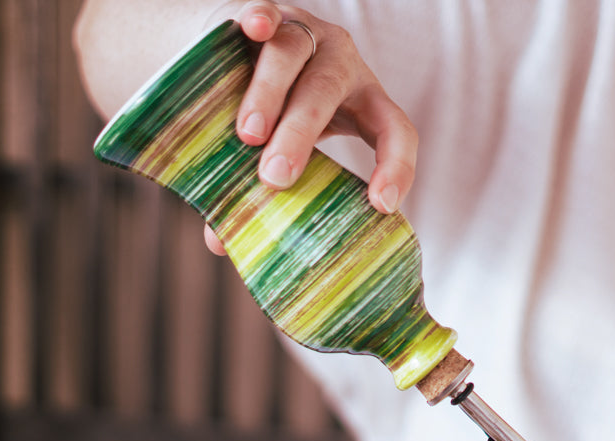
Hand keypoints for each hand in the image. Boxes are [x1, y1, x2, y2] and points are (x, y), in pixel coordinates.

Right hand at [204, 1, 417, 253]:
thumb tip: (218, 244)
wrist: (235, 53)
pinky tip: (253, 27)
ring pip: (291, 55)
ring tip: (247, 137)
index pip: (396, 131)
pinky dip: (260, 18)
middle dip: (301, 135)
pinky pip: (266, 11)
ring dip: (270, 96)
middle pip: (326, 93)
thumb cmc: (270, 118)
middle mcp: (341, 64)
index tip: (380, 205)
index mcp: (362, 104)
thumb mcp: (277, 155)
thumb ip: (258, 194)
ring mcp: (305, 32)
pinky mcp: (267, 11)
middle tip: (275, 177)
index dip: (396, 167)